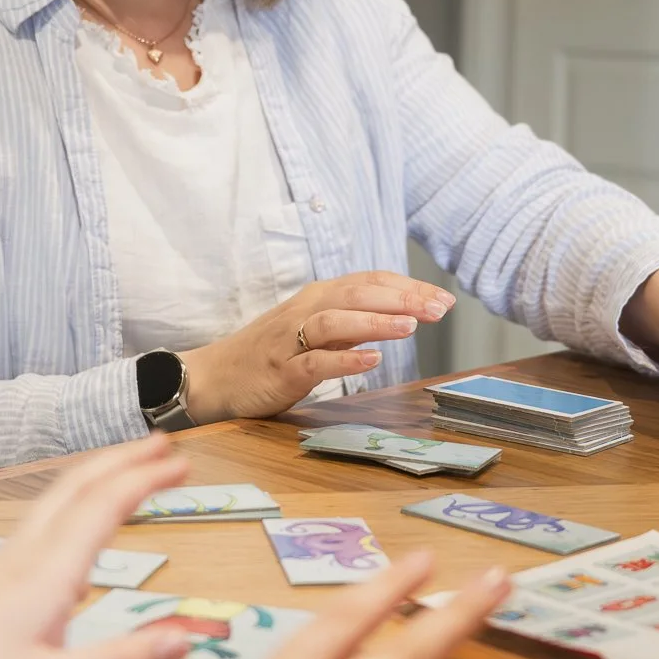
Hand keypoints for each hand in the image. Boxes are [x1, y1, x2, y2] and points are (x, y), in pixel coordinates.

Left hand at [0, 435, 192, 658]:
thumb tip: (185, 637)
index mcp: (49, 572)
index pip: (105, 506)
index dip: (146, 480)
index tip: (184, 464)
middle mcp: (25, 554)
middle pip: (77, 486)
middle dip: (123, 459)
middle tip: (162, 444)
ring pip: (54, 499)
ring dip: (96, 476)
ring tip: (125, 472)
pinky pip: (39, 520)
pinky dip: (71, 501)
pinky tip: (71, 530)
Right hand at [181, 270, 454, 423]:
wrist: (215, 376)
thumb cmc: (271, 352)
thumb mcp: (315, 330)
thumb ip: (353, 321)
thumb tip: (402, 314)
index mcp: (318, 297)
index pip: (369, 282)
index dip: (407, 287)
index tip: (442, 298)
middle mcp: (306, 310)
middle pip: (358, 295)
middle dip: (402, 299)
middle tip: (439, 308)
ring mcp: (292, 340)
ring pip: (337, 322)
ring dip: (375, 322)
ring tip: (410, 325)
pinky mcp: (282, 370)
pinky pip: (316, 362)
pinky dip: (345, 359)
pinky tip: (372, 361)